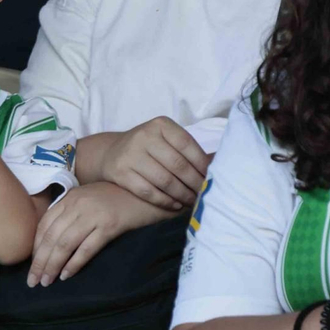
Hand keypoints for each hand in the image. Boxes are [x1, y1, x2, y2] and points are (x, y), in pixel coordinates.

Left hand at [26, 182, 157, 286]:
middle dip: (39, 261)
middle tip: (32, 281)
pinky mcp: (110, 225)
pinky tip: (67, 276)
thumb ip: (72, 213)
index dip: (35, 248)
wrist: (148, 192)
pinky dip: (74, 263)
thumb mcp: (89, 200)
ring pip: (65, 244)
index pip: (44, 225)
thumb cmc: (118, 198)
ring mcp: (93, 214)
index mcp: (70, 198)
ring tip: (46, 282)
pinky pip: (87, 248)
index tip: (31, 265)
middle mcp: (78, 205)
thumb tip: (53, 240)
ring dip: (53, 265)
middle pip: (51, 237)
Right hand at [88, 117, 209, 210]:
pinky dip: (165, 201)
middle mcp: (144, 136)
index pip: (187, 145)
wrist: (111, 153)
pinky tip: (175, 205)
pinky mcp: (121, 173)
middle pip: (178, 165)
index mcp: (160, 125)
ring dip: (182, 195)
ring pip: (165, 181)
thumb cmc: (148, 147)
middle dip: (195, 183)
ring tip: (192, 202)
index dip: (202, 164)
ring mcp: (130, 155)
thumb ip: (187, 149)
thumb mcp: (165, 139)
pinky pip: (148, 192)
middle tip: (204, 194)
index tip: (212, 178)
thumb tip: (218, 163)